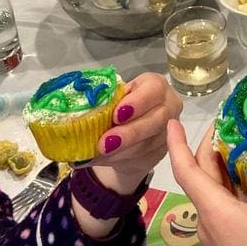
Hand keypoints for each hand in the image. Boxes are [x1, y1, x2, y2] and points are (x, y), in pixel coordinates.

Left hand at [90, 73, 182, 194]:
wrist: (128, 132)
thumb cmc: (119, 108)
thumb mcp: (113, 100)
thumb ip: (103, 104)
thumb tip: (78, 116)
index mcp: (155, 85)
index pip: (154, 89)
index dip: (138, 102)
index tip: (117, 114)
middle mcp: (168, 105)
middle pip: (157, 119)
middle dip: (130, 132)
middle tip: (105, 143)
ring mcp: (168, 131)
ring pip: (150, 142)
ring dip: (123, 150)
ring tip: (100, 154)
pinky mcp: (162, 151)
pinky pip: (145, 157)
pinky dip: (122, 159)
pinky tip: (105, 160)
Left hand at [167, 120, 246, 245]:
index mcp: (216, 210)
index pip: (186, 169)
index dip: (177, 142)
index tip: (173, 118)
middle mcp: (210, 218)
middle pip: (202, 174)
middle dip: (210, 144)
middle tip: (230, 117)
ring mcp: (220, 232)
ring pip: (215, 188)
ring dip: (224, 162)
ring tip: (243, 137)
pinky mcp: (233, 240)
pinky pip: (227, 202)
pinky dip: (237, 181)